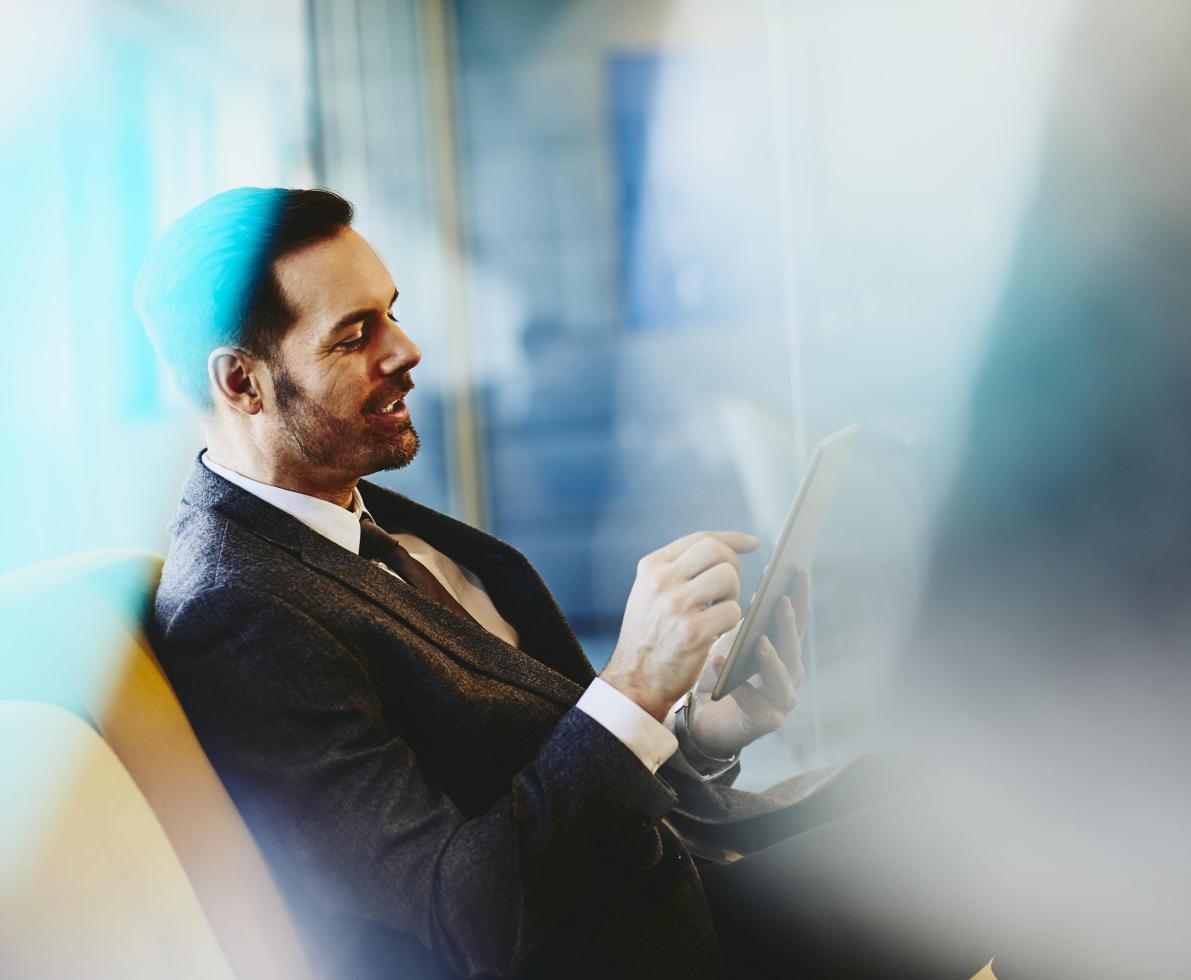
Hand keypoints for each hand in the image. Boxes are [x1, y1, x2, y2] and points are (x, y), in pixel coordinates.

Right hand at [601, 530, 758, 719]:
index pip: (700, 538)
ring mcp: (677, 605)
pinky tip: (715, 630)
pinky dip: (729, 622)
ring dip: (732, 594)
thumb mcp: (650, 593)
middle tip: (730, 586)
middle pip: (716, 551)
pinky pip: (732, 611)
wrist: (634, 680)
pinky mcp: (693, 632)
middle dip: (733, 565)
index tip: (751, 543)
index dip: (731, 539)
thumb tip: (723, 549)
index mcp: (651, 567)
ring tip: (719, 609)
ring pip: (728, 577)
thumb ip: (676, 570)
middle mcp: (662, 581)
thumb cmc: (649, 636)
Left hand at [687, 578, 808, 757]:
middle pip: (793, 644)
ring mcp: (781, 698)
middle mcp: (791, 671)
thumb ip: (747, 618)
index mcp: (785, 647)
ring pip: (782, 676)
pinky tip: (720, 663)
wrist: (703, 716)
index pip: (798, 617)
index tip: (796, 567)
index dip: (798, 593)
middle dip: (788, 622)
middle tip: (781, 600)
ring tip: (758, 640)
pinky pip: (754, 702)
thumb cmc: (722, 671)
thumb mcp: (734, 639)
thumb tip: (751, 581)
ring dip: (771, 657)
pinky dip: (738, 685)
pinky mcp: (765, 720)